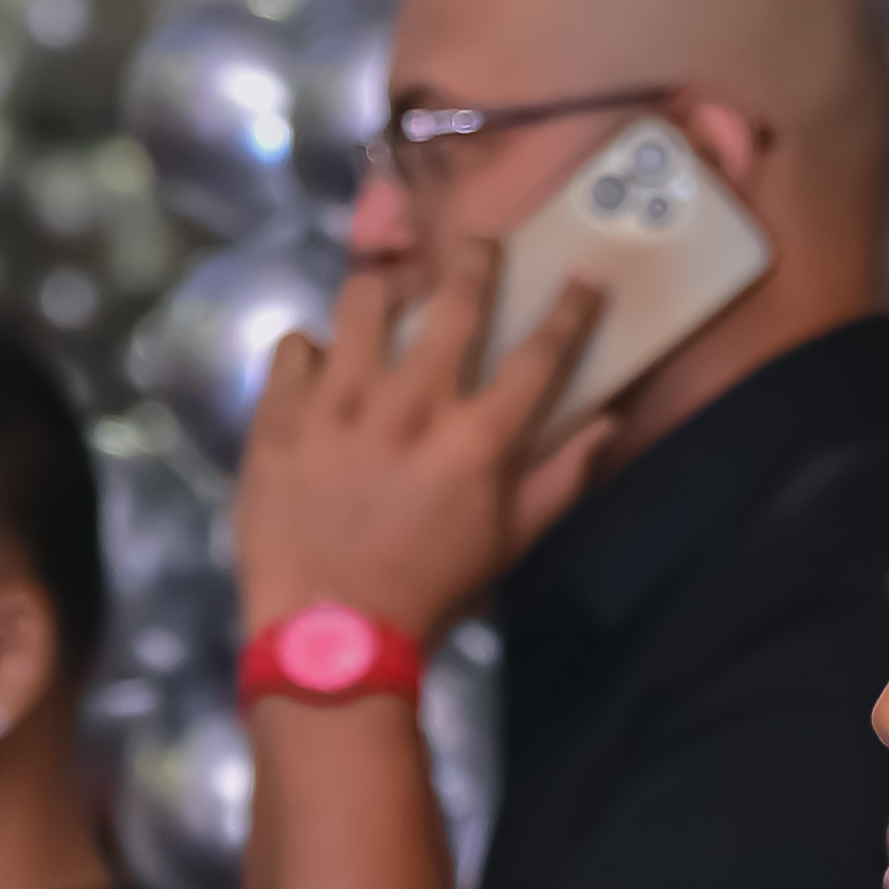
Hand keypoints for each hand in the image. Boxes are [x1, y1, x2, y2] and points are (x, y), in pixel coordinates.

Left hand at [229, 234, 616, 643]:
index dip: (570, 308)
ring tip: (382, 303)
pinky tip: (317, 367)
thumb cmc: (428, 594)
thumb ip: (560, 478)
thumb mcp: (508, 544)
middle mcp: (410, 404)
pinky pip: (293, 347)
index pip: (539, 354)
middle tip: (477, 249)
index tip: (585, 276)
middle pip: (454, 301)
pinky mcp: (279, 417)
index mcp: (476, 439)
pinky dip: (309, 350)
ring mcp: (337, 404)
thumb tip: (610, 421)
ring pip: (362, 302)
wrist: (328, 639)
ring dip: (381, 294)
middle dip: (476, 260)